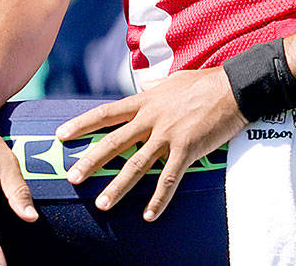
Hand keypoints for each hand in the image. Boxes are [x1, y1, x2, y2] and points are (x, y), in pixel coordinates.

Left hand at [56, 67, 245, 220]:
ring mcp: (169, 135)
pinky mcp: (187, 149)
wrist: (234, 87)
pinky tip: (148, 215)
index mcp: (145, 101)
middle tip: (72, 177)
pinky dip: (159, 198)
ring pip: (137, 164)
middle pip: (114, 142)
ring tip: (101, 204)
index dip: (82, 124)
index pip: (106, 113)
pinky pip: (169, 178)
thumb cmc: (204, 83)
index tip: (61, 134)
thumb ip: (154, 89)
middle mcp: (152, 118)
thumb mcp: (172, 81)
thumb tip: (145, 86)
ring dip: (118, 186)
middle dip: (91, 161)